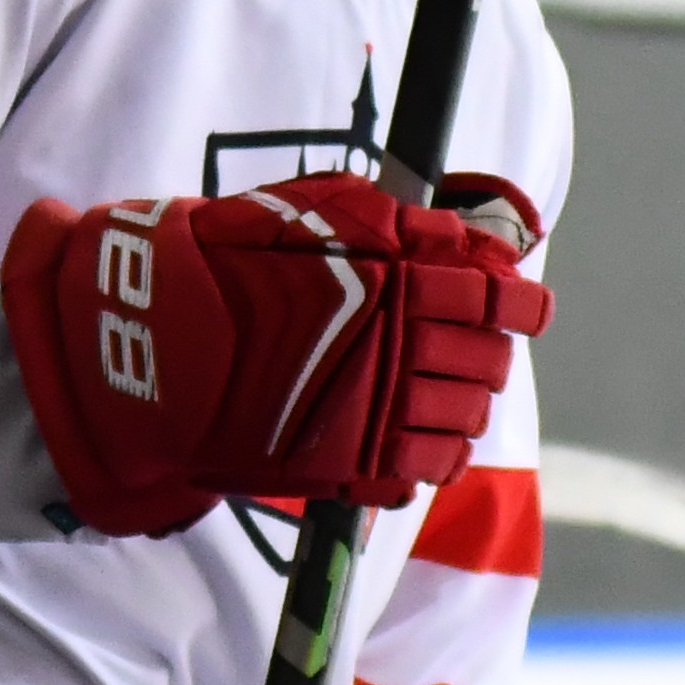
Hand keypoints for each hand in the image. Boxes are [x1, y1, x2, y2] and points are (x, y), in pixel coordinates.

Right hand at [0, 170, 546, 537]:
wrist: (156, 344)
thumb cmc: (229, 263)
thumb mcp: (313, 213)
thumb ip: (401, 223)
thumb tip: (477, 237)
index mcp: (396, 284)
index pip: (493, 296)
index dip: (520, 301)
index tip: (527, 303)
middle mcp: (398, 351)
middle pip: (487, 361)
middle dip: (490, 351)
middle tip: (475, 343)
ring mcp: (377, 415)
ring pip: (465, 420)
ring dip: (467, 403)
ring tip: (445, 390)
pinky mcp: (352, 467)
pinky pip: (425, 471)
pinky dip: (436, 455)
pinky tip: (420, 436)